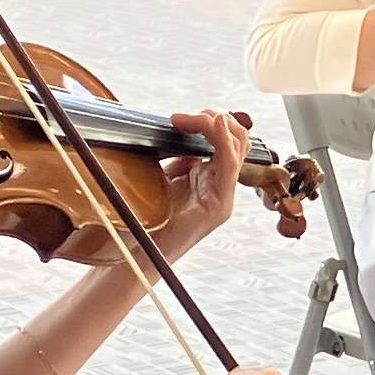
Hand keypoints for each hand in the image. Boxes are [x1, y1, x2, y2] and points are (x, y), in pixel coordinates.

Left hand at [142, 106, 247, 258]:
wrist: (137, 257)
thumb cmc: (144, 222)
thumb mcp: (161, 179)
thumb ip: (176, 158)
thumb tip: (178, 132)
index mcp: (209, 180)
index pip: (225, 140)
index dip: (209, 120)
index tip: (179, 117)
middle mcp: (221, 188)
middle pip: (237, 139)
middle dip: (213, 118)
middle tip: (183, 118)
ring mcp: (223, 198)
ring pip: (237, 147)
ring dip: (214, 124)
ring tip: (187, 120)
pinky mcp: (218, 207)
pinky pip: (229, 166)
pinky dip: (223, 140)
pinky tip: (214, 124)